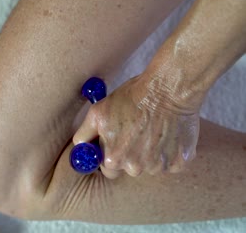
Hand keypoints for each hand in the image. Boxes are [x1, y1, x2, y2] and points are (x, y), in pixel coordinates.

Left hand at [73, 74, 199, 177]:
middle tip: (136, 133)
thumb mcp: (98, 112)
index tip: (118, 141)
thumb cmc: (131, 98)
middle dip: (130, 156)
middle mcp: (135, 168)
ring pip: (150, 166)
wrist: (167, 89)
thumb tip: (80, 149)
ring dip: (150, 153)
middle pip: (129, 169)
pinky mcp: (179, 162)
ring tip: (153, 130)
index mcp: (113, 159)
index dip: (111, 154)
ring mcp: (158, 166)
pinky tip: (168, 134)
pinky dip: (170, 152)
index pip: (108, 168)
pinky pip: (171, 164)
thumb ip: (84, 135)